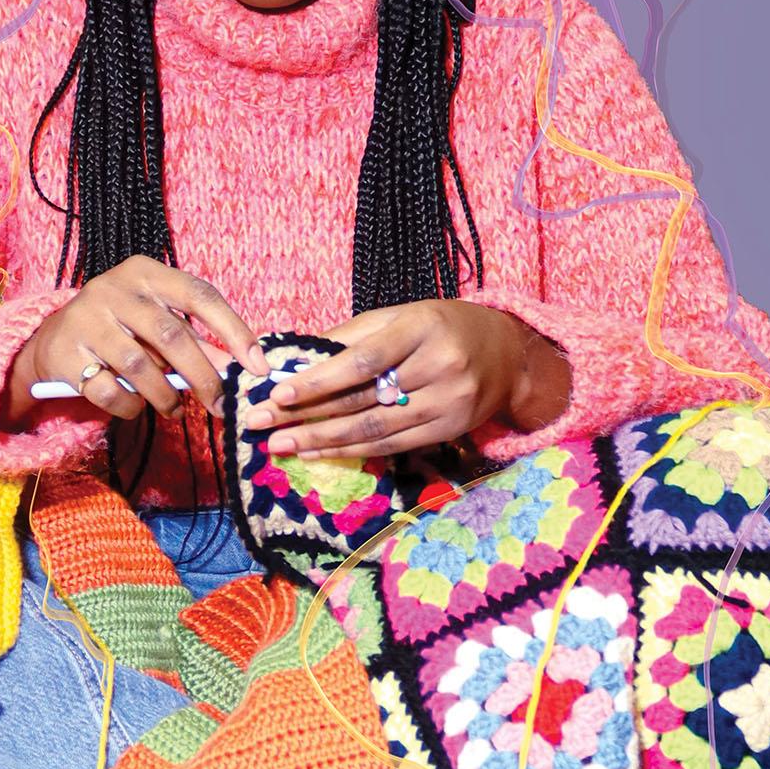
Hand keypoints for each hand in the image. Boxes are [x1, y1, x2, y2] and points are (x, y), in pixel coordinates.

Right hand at [4, 257, 267, 424]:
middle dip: (203, 375)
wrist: (52, 338)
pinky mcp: (65, 352)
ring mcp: (86, 318)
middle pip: (171, 334)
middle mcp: (113, 288)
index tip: (257, 365)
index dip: (233, 330)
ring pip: (140, 365)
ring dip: (165, 395)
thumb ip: (197, 342)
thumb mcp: (157, 324)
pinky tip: (136, 408)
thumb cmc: (120, 328)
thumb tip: (243, 367)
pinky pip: (108, 389)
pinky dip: (130, 405)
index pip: (199, 295)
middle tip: (220, 403)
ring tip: (173, 409)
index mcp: (145, 272)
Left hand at [243, 300, 570, 460]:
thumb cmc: (442, 327)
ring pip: (376, 429)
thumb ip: (351, 336)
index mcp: (422, 328)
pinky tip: (320, 452)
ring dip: (322, 441)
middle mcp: (440, 366)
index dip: (319, 380)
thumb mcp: (400, 316)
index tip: (278, 394)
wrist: (508, 352)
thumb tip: (294, 358)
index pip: (363, 360)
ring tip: (282, 446)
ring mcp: (449, 402)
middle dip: (306, 416)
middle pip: (363, 399)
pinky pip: (394, 445)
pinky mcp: (451, 430)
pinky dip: (352, 450)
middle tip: (261, 426)